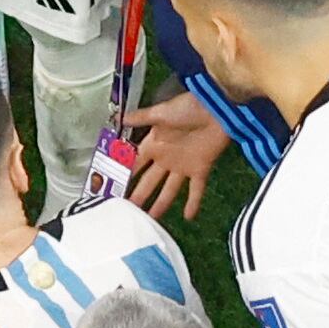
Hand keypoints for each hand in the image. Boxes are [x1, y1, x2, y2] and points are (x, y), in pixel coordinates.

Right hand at [126, 92, 229, 220]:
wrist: (216, 109)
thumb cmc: (186, 108)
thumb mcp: (159, 113)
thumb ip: (140, 118)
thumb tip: (120, 118)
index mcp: (153, 145)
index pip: (134, 165)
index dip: (124, 177)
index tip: (113, 190)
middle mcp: (165, 158)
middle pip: (149, 182)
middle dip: (138, 196)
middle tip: (128, 211)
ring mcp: (182, 166)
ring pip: (169, 189)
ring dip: (160, 204)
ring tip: (150, 219)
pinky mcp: (200, 169)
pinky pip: (196, 189)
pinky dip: (193, 203)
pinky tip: (188, 217)